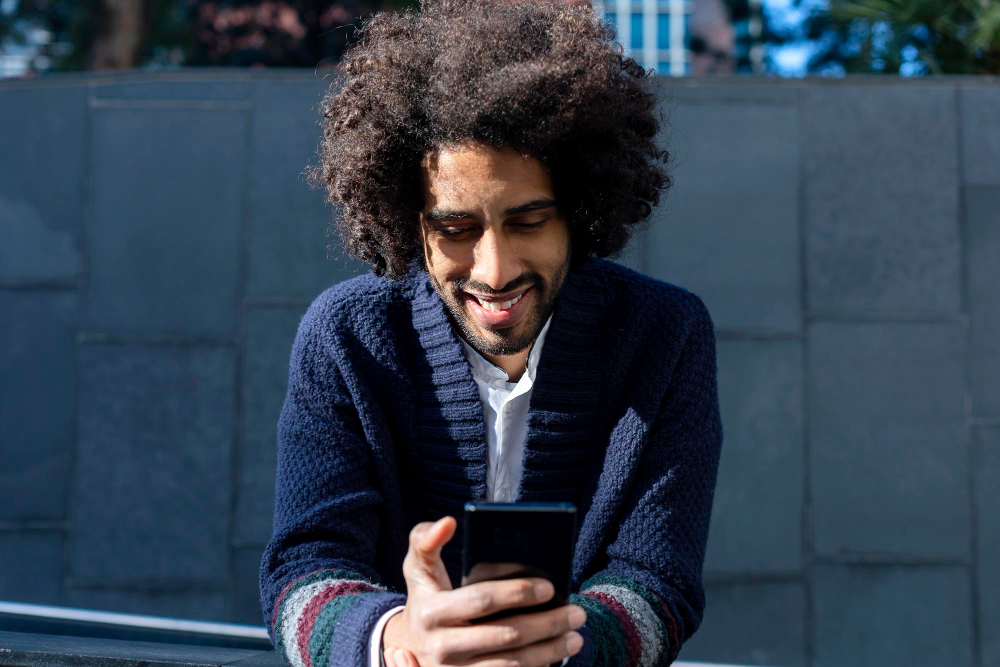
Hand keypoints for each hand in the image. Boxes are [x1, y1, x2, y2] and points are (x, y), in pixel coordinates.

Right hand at [382, 516, 586, 665]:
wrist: (412, 644)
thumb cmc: (427, 596)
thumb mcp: (418, 567)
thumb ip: (426, 540)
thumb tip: (447, 522)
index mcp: (431, 612)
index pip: (481, 600)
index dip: (516, 593)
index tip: (549, 587)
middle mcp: (441, 647)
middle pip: (505, 635)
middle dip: (547, 623)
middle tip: (577, 612)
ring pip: (512, 664)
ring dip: (549, 651)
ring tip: (576, 636)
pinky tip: (557, 654)